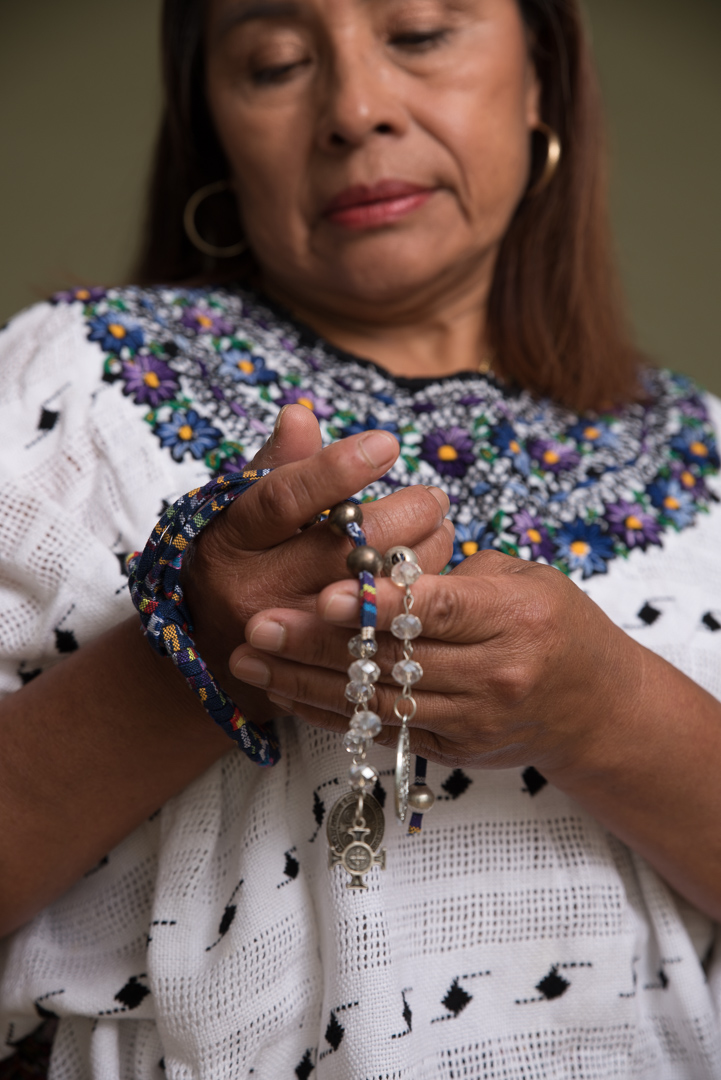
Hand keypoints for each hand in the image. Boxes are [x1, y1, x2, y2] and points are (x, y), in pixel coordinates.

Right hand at [181, 404, 452, 723]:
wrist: (215, 650)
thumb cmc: (241, 559)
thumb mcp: (244, 510)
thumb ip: (276, 465)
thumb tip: (299, 414)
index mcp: (232, 540)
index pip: (284, 499)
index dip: (337, 470)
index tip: (387, 443)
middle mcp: (255, 591)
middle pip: (342, 550)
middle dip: (404, 516)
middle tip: (433, 498)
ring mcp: (289, 637)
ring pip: (374, 593)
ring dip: (422, 554)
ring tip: (438, 527)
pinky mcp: (322, 668)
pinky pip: (386, 629)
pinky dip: (417, 595)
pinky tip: (429, 571)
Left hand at [231, 548, 642, 773]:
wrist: (594, 708)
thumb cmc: (555, 623)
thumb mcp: (524, 577)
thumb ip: (452, 572)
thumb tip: (376, 563)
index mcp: (518, 616)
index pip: (442, 609)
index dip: (381, 604)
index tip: (325, 592)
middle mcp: (498, 674)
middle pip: (396, 658)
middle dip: (318, 641)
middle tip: (257, 622)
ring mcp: (475, 719)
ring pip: (378, 700)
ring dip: (305, 680)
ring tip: (248, 658)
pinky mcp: (454, 748)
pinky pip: (381, 730)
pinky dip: (330, 711)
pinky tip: (284, 690)